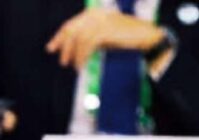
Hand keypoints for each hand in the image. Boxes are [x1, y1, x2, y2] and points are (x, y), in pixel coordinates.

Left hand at [46, 8, 164, 70]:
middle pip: (72, 30)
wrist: (147, 36)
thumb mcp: (104, 36)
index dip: (59, 36)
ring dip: (74, 55)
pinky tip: (82, 65)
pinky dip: (82, 56)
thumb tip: (69, 49)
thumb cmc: (126, 38)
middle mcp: (97, 14)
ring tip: (74, 66)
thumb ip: (88, 38)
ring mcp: (102, 20)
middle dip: (63, 46)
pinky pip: (87, 44)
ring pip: (78, 38)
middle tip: (63, 61)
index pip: (71, 24)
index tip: (51, 48)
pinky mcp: (106, 29)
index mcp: (95, 13)